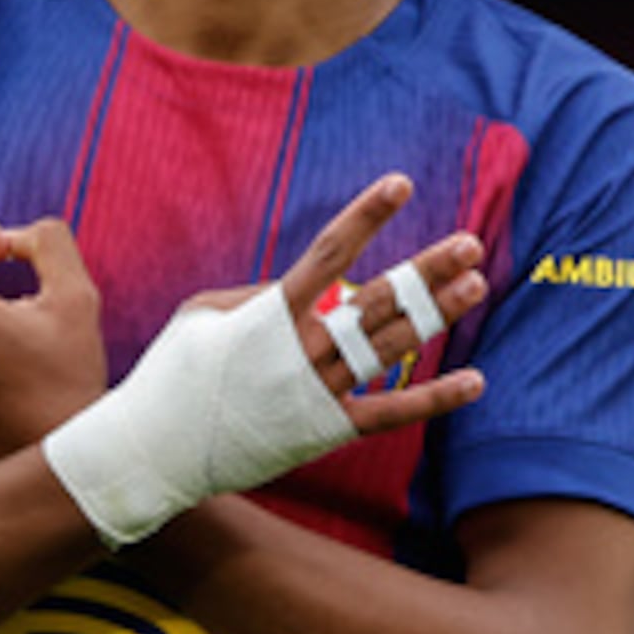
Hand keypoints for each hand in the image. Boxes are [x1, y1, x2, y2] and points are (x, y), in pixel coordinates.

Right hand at [194, 171, 488, 431]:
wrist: (156, 450)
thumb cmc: (171, 375)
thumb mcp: (199, 315)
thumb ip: (254, 293)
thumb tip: (300, 285)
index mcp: (269, 312)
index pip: (331, 251)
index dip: (367, 214)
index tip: (400, 183)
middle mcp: (302, 347)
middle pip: (378, 298)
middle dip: (426, 270)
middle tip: (470, 245)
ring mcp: (318, 389)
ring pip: (390, 344)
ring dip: (437, 315)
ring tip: (477, 285)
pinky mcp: (326, 429)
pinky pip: (391, 411)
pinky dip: (435, 397)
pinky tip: (476, 381)